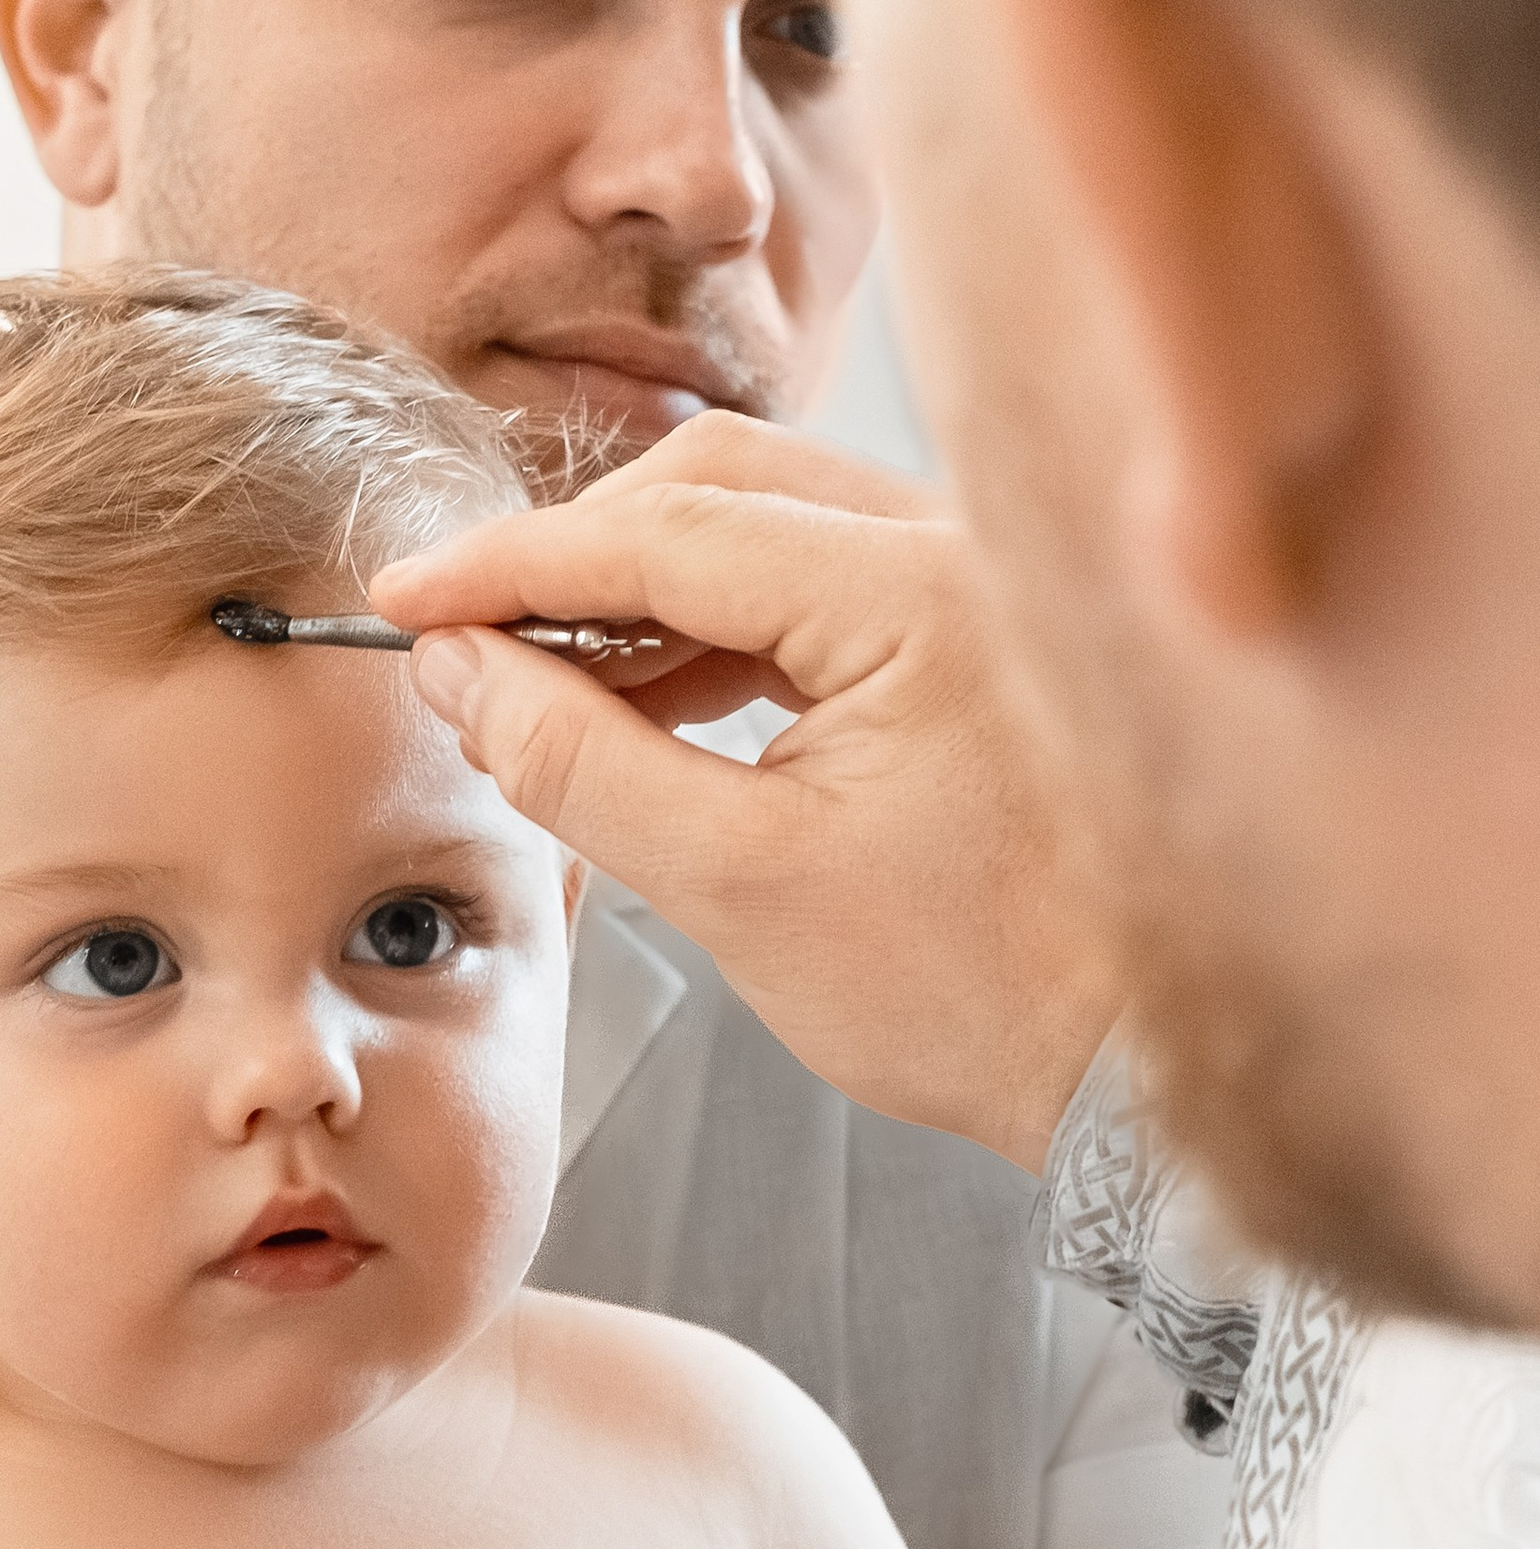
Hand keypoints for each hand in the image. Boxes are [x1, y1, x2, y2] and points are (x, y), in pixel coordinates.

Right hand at [374, 415, 1114, 1172]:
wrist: (1144, 1064)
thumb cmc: (981, 994)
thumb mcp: (738, 886)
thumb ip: (578, 763)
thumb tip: (460, 672)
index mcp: (919, 591)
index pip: (666, 530)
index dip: (512, 563)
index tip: (405, 596)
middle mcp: (963, 546)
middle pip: (715, 485)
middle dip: (573, 558)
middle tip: (463, 635)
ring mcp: (977, 579)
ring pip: (763, 525)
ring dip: (638, 596)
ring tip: (536, 687)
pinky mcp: (974, 628)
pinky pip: (813, 582)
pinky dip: (712, 629)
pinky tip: (638, 700)